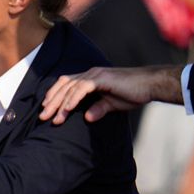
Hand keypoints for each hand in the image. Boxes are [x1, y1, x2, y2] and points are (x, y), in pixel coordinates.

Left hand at [40, 65, 183, 124]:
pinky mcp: (101, 78)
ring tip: (53, 118)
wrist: (150, 86)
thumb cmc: (133, 93)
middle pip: (63, 86)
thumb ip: (98, 109)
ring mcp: (94, 74)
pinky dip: (73, 99)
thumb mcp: (111, 105)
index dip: (54, 96)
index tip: (46, 111)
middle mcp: (89, 74)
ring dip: (60, 104)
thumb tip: (88, 119)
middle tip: (42, 117)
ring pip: (70, 88)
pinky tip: (67, 109)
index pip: (65, 85)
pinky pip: (82, 88)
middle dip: (51, 102)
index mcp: (89, 78)